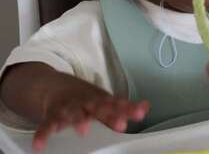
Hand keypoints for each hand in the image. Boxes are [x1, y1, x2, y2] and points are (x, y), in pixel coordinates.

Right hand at [33, 80, 148, 151]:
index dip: (129, 108)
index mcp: (101, 99)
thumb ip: (122, 109)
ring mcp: (69, 106)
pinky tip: (40, 145)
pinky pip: (46, 124)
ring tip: (83, 130)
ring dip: (78, 120)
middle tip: (120, 123)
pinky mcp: (51, 113)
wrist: (56, 85)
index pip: (118, 104)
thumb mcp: (104, 101)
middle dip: (109, 113)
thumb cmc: (86, 98)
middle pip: (99, 106)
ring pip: (73, 112)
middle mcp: (87, 101)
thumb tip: (145, 108)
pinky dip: (43, 134)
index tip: (140, 113)